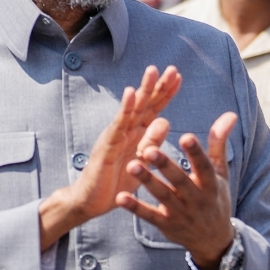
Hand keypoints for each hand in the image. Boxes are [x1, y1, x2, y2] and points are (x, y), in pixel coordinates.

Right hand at [39, 65, 181, 250]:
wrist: (91, 201)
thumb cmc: (116, 181)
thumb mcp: (142, 163)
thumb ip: (153, 143)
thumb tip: (165, 121)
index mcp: (136, 134)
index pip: (154, 109)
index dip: (165, 94)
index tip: (179, 77)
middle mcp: (127, 130)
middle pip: (145, 104)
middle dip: (158, 86)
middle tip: (173, 68)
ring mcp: (116, 135)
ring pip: (132, 109)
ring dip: (143, 89)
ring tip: (152, 71)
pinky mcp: (107, 145)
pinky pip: (118, 125)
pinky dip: (124, 108)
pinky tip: (130, 94)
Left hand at [116, 112, 238, 269]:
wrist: (213, 240)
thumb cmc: (215, 197)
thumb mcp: (220, 172)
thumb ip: (219, 143)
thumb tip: (230, 114)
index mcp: (210, 184)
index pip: (204, 167)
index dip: (196, 153)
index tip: (186, 137)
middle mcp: (196, 200)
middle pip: (179, 182)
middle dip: (165, 166)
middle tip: (149, 149)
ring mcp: (180, 214)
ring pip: (162, 197)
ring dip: (147, 182)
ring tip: (131, 166)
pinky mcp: (166, 225)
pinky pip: (149, 216)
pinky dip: (135, 207)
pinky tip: (121, 197)